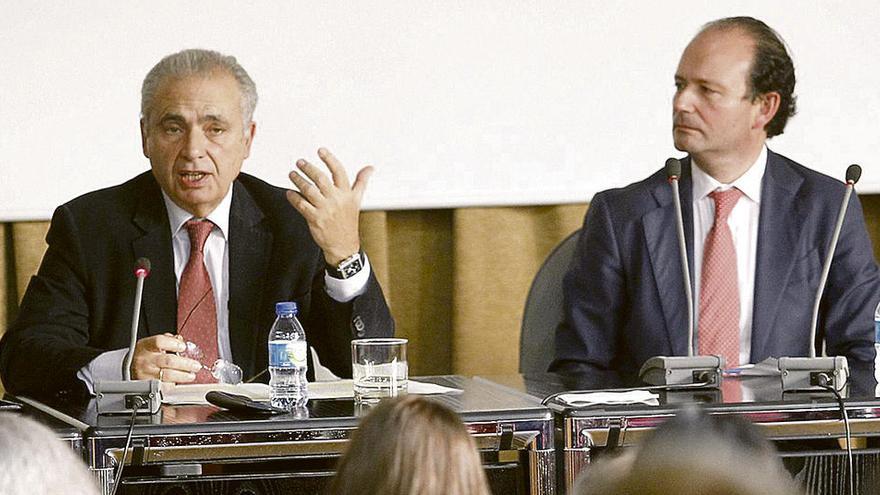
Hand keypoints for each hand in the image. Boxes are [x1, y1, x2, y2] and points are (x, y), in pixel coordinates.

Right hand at [130, 333, 201, 382]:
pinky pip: (163, 387)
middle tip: (196, 365)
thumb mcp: (152, 344)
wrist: (128, 369)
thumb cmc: (145, 355)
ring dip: (183, 376)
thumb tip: (180, 340)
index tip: (183, 347)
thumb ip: (168, 340)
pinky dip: (174, 385)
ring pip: (167, 375)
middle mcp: (144, 360)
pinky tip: (179, 383)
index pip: (159, 342)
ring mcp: (144, 374)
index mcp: (145, 346)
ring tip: (191, 375)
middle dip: (185, 363)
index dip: (173, 344)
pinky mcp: (147, 387)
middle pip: (168, 360)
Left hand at [286, 147, 372, 264]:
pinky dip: (294, 197)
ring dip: (298, 180)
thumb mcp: (357, 200)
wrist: (344, 244)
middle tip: (300, 162)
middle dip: (309, 168)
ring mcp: (325, 209)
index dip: (329, 159)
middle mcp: (336, 200)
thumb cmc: (348, 220)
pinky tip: (290, 193)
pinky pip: (302, 205)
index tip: (321, 151)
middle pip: (321, 179)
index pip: (338, 172)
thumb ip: (361, 182)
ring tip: (292, 174)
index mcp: (347, 193)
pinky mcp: (315, 219)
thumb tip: (370, 168)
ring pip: (309, 190)